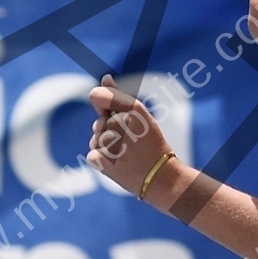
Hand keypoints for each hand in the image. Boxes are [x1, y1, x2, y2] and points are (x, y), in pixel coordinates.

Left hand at [87, 75, 170, 195]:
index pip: (97, 96)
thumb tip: (105, 77)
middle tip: (133, 145)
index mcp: (133, 110)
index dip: (103, 105)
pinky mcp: (99, 160)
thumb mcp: (141, 118)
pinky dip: (103, 161)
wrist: (163, 181)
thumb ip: (118, 97)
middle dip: (110, 132)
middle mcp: (119, 123)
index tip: (115, 117)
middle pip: (99, 123)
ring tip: (128, 157)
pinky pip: (94, 154)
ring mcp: (108, 143)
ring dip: (107, 148)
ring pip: (96, 139)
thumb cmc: (153, 147)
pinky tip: (120, 166)